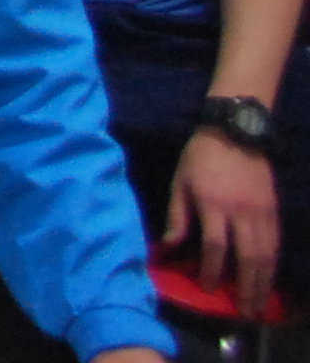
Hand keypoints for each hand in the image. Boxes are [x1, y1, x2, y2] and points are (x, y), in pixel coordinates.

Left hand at [170, 126, 279, 295]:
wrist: (236, 132)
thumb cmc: (200, 158)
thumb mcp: (179, 183)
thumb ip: (177, 217)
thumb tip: (167, 247)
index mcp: (213, 204)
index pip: (215, 247)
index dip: (211, 271)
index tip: (207, 288)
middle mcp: (241, 212)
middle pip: (247, 257)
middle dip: (246, 287)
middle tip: (243, 311)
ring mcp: (261, 213)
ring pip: (267, 254)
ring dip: (263, 282)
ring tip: (258, 303)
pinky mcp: (274, 211)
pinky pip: (276, 244)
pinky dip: (273, 264)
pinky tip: (269, 277)